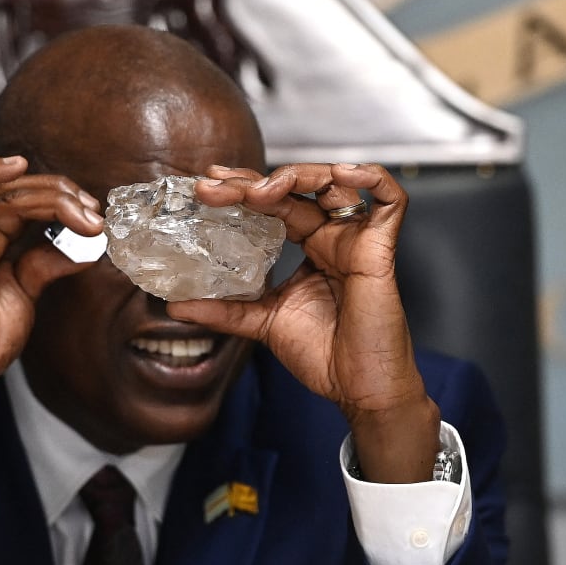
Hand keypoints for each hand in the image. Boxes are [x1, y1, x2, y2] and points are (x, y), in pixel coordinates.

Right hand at [0, 156, 103, 469]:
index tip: (92, 214)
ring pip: (3, 193)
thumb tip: (83, 247)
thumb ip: (45, 264)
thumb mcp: (23, 295)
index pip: (22, 203)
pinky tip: (18, 168)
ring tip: (83, 211)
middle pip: (15, 191)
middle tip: (94, 210)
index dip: (59, 200)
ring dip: (48, 196)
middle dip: (60, 194)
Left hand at [168, 163, 439, 482]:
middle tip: (213, 185)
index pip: (275, 204)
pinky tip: (340, 174)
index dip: (243, 189)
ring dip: (296, 176)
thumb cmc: (323, 356)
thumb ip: (222, 310)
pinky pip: (391, 201)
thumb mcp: (261, 323)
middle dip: (252, 182)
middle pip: (295, 190)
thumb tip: (174, 305)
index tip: (206, 186)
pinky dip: (371, 178)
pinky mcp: (381, 250)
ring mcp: (357, 240)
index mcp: (310, 248)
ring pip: (335, 184)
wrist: (357, 390)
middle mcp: (332, 237)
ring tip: (258, 190)